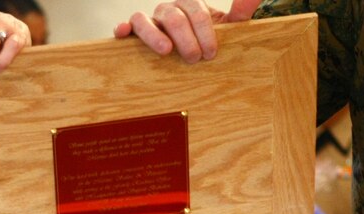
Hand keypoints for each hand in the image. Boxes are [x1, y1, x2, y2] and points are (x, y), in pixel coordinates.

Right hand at [113, 0, 261, 62]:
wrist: (194, 58)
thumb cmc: (209, 43)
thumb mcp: (229, 29)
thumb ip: (241, 12)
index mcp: (191, 6)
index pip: (196, 10)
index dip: (204, 30)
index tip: (211, 52)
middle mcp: (169, 10)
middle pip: (173, 16)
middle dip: (186, 38)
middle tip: (195, 59)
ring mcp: (151, 22)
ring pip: (145, 18)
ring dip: (155, 35)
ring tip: (166, 51)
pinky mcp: (135, 34)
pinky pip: (127, 26)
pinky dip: (123, 28)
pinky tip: (122, 34)